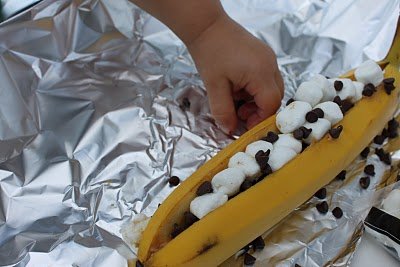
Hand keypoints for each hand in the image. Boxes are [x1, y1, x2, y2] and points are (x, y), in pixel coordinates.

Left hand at [187, 15, 283, 132]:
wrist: (207, 26)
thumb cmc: (210, 52)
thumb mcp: (214, 86)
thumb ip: (223, 111)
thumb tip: (230, 129)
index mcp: (261, 73)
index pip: (271, 104)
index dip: (260, 119)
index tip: (245, 125)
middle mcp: (270, 64)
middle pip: (275, 97)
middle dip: (259, 110)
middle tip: (239, 113)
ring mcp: (269, 58)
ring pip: (271, 88)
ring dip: (256, 99)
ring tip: (235, 97)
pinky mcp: (263, 55)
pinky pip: (266, 78)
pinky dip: (255, 88)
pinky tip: (238, 86)